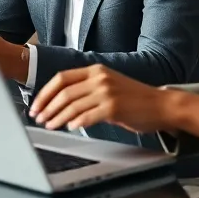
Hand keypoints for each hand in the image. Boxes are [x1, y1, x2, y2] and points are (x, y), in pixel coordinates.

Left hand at [30, 64, 172, 131]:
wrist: (161, 105)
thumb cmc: (135, 99)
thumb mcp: (108, 86)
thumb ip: (87, 90)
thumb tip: (61, 104)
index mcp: (95, 70)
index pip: (61, 78)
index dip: (45, 92)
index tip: (36, 105)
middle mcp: (99, 78)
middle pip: (63, 92)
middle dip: (47, 106)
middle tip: (38, 118)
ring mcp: (107, 92)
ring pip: (72, 105)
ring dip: (57, 117)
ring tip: (50, 125)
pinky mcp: (114, 107)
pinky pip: (88, 115)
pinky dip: (76, 122)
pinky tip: (70, 127)